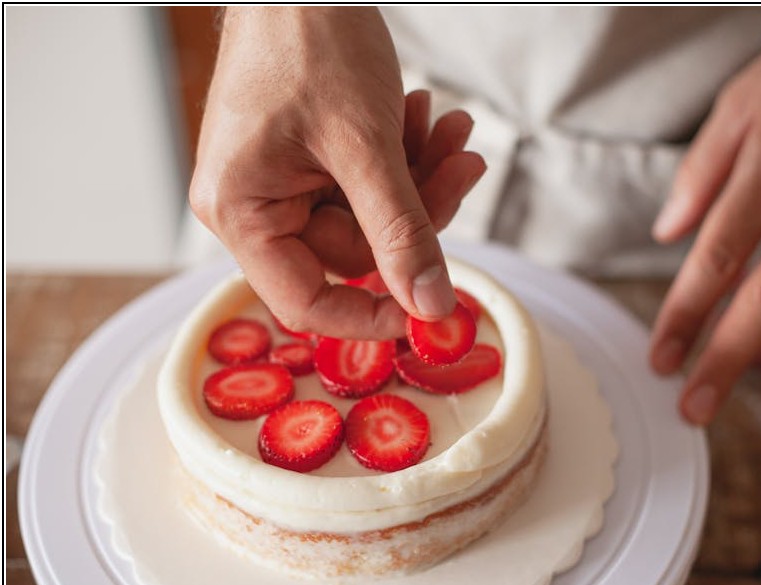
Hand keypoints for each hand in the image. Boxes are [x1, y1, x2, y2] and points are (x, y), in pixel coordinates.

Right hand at [189, 7, 485, 338]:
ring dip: (420, 177)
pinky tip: (426, 116)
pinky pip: (365, 182)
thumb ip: (402, 232)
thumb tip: (430, 305)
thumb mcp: (365, 145)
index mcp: (241, 212)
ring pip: (370, 215)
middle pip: (354, 250)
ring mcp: (280, 181)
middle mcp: (252, 205)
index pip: (306, 302)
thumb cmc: (309, 41)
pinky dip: (403, 156)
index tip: (434, 305)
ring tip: (454, 130)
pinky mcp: (306, 159)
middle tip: (464, 167)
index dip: (374, 313)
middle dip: (419, 210)